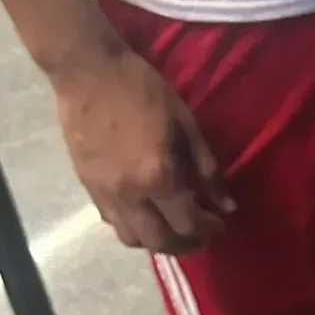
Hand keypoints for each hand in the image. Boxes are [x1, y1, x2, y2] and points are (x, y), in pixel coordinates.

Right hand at [53, 40, 234, 252]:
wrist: (87, 71)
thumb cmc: (142, 89)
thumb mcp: (186, 123)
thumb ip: (207, 169)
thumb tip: (226, 206)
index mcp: (158, 176)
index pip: (189, 224)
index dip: (209, 229)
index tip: (219, 222)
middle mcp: (130, 195)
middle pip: (161, 243)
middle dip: (186, 244)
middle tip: (200, 231)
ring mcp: (105, 194)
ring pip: (132, 239)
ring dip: (157, 241)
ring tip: (173, 226)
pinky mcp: (88, 187)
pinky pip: (113, 222)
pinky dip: (134, 227)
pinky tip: (146, 211)